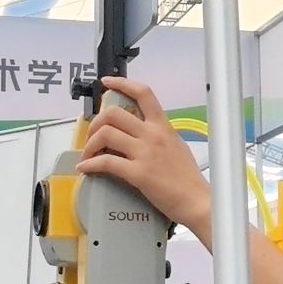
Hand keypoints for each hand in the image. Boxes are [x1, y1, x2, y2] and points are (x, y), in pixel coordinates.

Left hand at [75, 78, 211, 231]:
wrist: (197, 201)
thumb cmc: (188, 178)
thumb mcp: (176, 146)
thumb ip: (158, 135)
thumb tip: (140, 133)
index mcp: (163, 126)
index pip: (143, 93)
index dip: (121, 83)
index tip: (107, 83)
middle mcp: (152, 134)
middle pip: (113, 113)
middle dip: (95, 123)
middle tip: (92, 136)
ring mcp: (145, 153)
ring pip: (105, 134)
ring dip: (89, 145)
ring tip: (88, 156)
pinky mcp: (138, 173)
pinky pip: (106, 162)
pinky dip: (90, 165)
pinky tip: (86, 169)